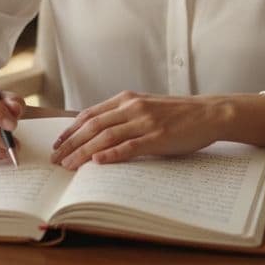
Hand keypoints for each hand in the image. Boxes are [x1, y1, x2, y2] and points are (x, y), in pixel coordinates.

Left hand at [49, 91, 227, 169]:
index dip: (70, 130)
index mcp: (127, 99)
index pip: (90, 114)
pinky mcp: (158, 137)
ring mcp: (145, 122)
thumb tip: (98, 132)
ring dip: (84, 153)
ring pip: (106, 137)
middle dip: (71, 144)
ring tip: (69, 166)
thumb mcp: (146, 107)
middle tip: (55, 159)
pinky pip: (130, 146)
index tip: (57, 143)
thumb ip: (124, 115)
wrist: (208, 113)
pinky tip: (98, 162)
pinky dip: (111, 154)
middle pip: (93, 126)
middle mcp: (133, 107)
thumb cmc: (177, 113)